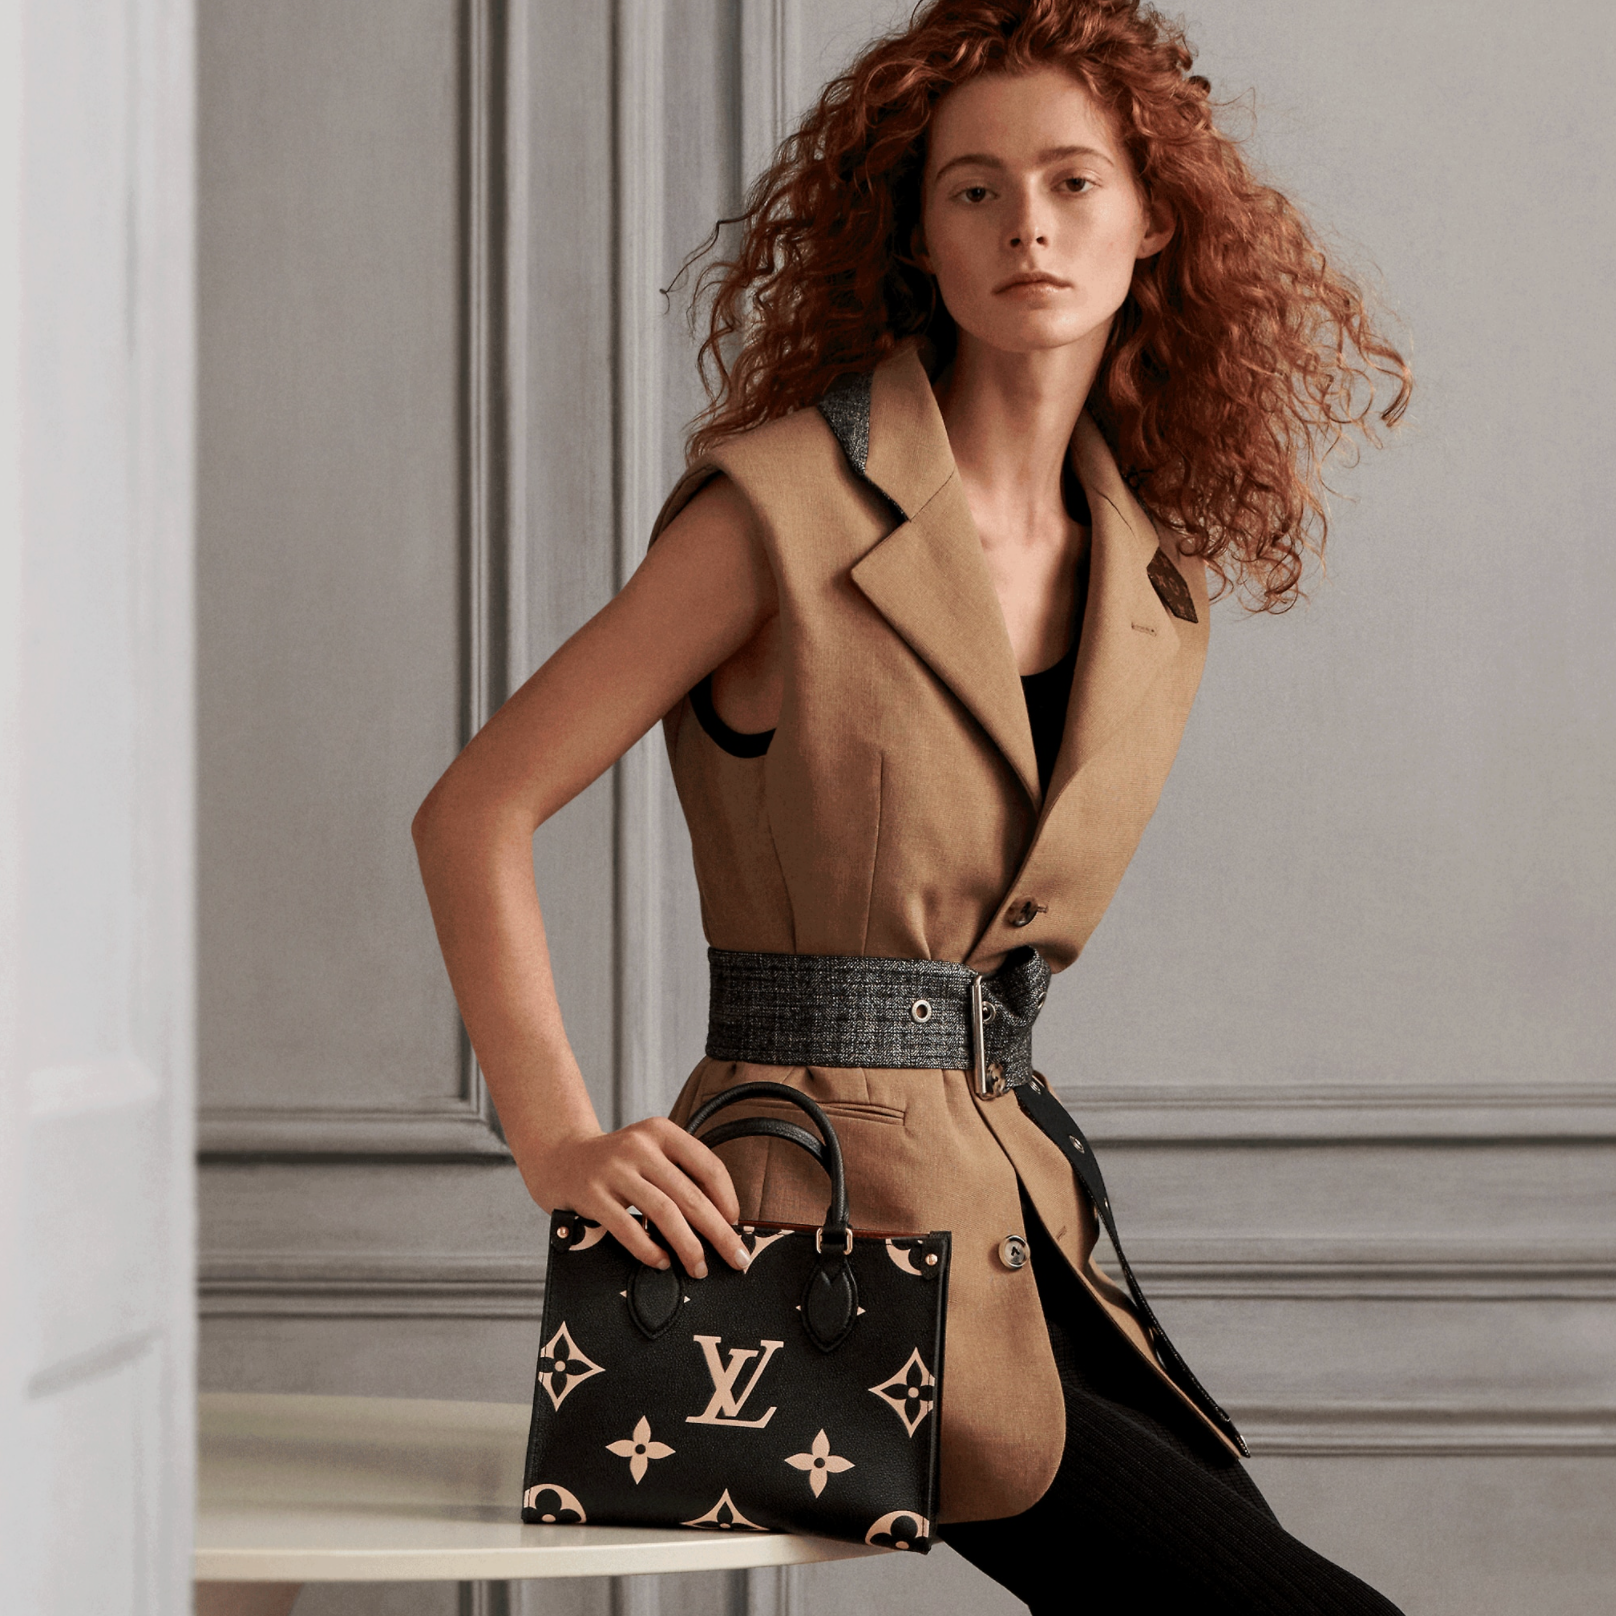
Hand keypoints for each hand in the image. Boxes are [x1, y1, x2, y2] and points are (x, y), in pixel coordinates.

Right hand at [523, 1117, 750, 1277]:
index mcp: (660, 1132)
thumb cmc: (616, 1163)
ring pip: (664, 1213)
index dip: (727, 1199)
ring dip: (688, 1246)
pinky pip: (628, 1228)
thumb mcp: (649, 1152)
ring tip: (700, 1268)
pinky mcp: (592, 1194)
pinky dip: (649, 1250)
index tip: (735, 1224)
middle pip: (690, 1195)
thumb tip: (721, 1220)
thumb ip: (680, 1175)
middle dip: (719, 1232)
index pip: (708, 1165)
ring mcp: (614, 1169)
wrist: (559, 1157)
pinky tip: (662, 1261)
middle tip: (736, 1258)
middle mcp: (639, 1146)